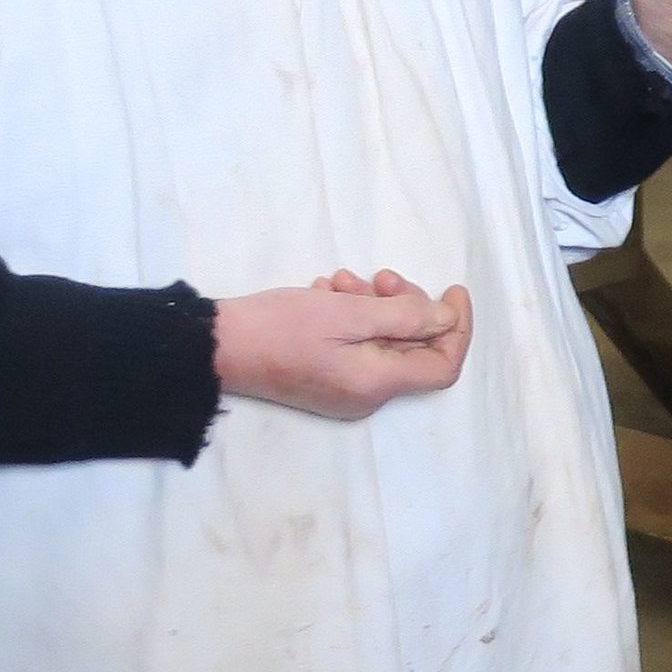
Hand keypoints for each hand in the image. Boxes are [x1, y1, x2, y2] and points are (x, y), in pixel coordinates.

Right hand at [212, 267, 476, 418]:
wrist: (214, 347)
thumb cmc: (281, 327)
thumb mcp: (349, 313)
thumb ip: (404, 316)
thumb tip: (446, 318)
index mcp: (378, 384)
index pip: (443, 364)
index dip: (457, 326)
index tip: (451, 289)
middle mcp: (366, 395)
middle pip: (412, 349)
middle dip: (405, 306)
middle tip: (381, 276)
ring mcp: (343, 390)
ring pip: (382, 342)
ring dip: (374, 305)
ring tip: (344, 280)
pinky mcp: (322, 378)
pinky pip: (354, 346)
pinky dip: (350, 316)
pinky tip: (327, 292)